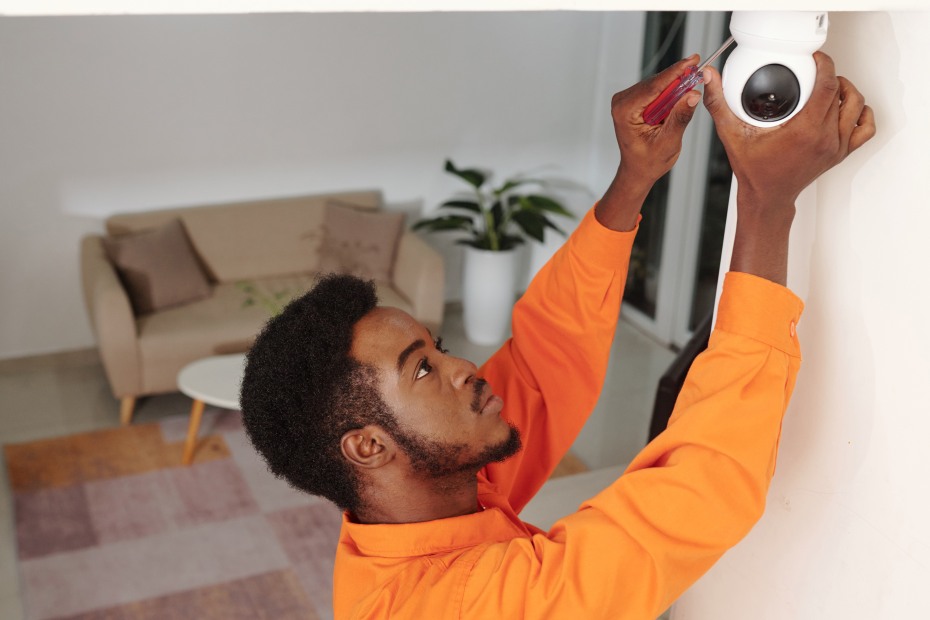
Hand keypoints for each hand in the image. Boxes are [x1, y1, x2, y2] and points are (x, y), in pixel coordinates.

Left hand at [597, 56, 702, 229]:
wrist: (638, 170)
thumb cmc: (647, 162)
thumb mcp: (668, 142)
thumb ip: (680, 117)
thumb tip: (692, 95)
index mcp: (625, 112)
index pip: (654, 86)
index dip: (676, 72)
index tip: (692, 61)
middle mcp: (622, 103)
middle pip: (656, 82)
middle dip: (678, 77)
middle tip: (698, 68)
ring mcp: (626, 101)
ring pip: (657, 84)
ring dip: (675, 85)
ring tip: (692, 82)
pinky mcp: (633, 101)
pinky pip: (655, 90)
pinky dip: (669, 91)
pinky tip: (680, 92)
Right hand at [703, 51, 875, 285]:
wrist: (767, 198)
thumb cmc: (754, 172)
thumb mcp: (731, 135)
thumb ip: (718, 104)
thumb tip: (710, 79)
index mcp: (804, 131)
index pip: (827, 86)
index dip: (824, 65)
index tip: (814, 58)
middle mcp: (824, 138)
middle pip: (842, 92)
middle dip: (831, 74)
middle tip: (815, 70)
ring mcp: (836, 147)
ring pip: (857, 106)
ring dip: (847, 90)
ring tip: (831, 85)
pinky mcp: (841, 153)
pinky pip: (865, 128)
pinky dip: (861, 114)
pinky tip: (847, 108)